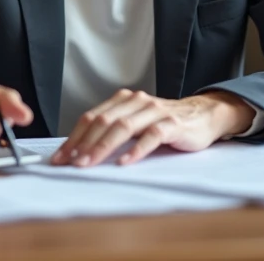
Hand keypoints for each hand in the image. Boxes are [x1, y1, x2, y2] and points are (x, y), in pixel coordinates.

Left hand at [51, 89, 254, 166]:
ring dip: (102, 146)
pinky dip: (136, 149)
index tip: (60, 157)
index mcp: (123, 100)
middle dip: (83, 143)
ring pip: (123, 127)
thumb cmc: (165, 123)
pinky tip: (124, 162)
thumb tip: (80, 151)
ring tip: (89, 162)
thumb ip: (113, 131)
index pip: (92, 117)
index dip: (73, 137)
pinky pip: (151, 135)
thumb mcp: (136, 123)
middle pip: (103, 121)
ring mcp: (154, 111)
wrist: (203, 115)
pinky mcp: (172, 124)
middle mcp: (136, 102)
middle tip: (70, 163)